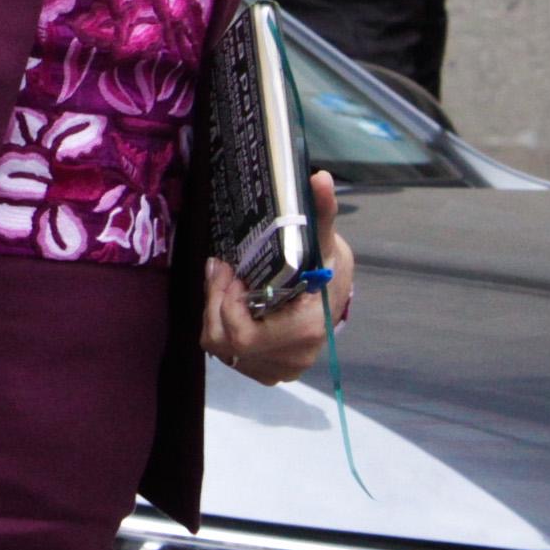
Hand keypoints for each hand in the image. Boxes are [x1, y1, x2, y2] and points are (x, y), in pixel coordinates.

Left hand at [201, 172, 353, 385]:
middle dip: (214, 303)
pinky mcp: (266, 371)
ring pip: (220, 348)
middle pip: (224, 342)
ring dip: (214, 313)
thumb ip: (320, 212)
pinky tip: (232, 302)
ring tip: (224, 282)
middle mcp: (292, 359)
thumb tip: (320, 178)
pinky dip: (222, 326)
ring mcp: (278, 370)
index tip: (228, 269)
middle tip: (220, 269)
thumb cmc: (327, 267)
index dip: (224, 303)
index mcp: (305, 330)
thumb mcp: (323, 240)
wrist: (335, 295)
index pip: (243, 336)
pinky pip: (226, 354)